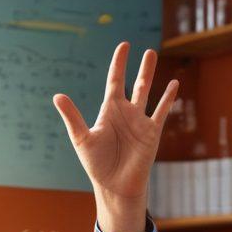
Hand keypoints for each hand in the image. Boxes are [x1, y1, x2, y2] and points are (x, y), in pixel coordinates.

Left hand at [53, 43, 177, 231]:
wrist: (115, 185)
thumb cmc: (96, 164)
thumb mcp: (82, 138)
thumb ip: (72, 116)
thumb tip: (56, 95)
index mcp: (109, 111)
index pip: (114, 81)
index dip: (119, 64)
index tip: (123, 46)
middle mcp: (126, 113)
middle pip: (134, 84)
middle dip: (140, 67)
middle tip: (146, 50)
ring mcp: (140, 121)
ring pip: (148, 92)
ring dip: (150, 75)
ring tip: (154, 56)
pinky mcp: (152, 132)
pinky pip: (162, 111)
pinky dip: (168, 98)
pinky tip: (174, 84)